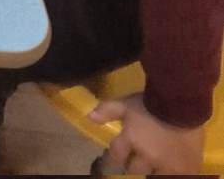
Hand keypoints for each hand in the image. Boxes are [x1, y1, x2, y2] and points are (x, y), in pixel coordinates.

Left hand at [90, 96, 204, 174]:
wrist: (182, 103)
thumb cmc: (152, 102)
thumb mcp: (126, 103)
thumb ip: (107, 110)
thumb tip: (89, 117)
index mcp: (130, 140)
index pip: (115, 156)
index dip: (111, 159)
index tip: (112, 160)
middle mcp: (147, 156)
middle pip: (133, 171)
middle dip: (130, 168)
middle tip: (132, 165)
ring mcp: (166, 166)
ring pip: (152, 178)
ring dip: (149, 173)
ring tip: (149, 167)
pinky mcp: (184, 169)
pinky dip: (167, 175)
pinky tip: (165, 170)